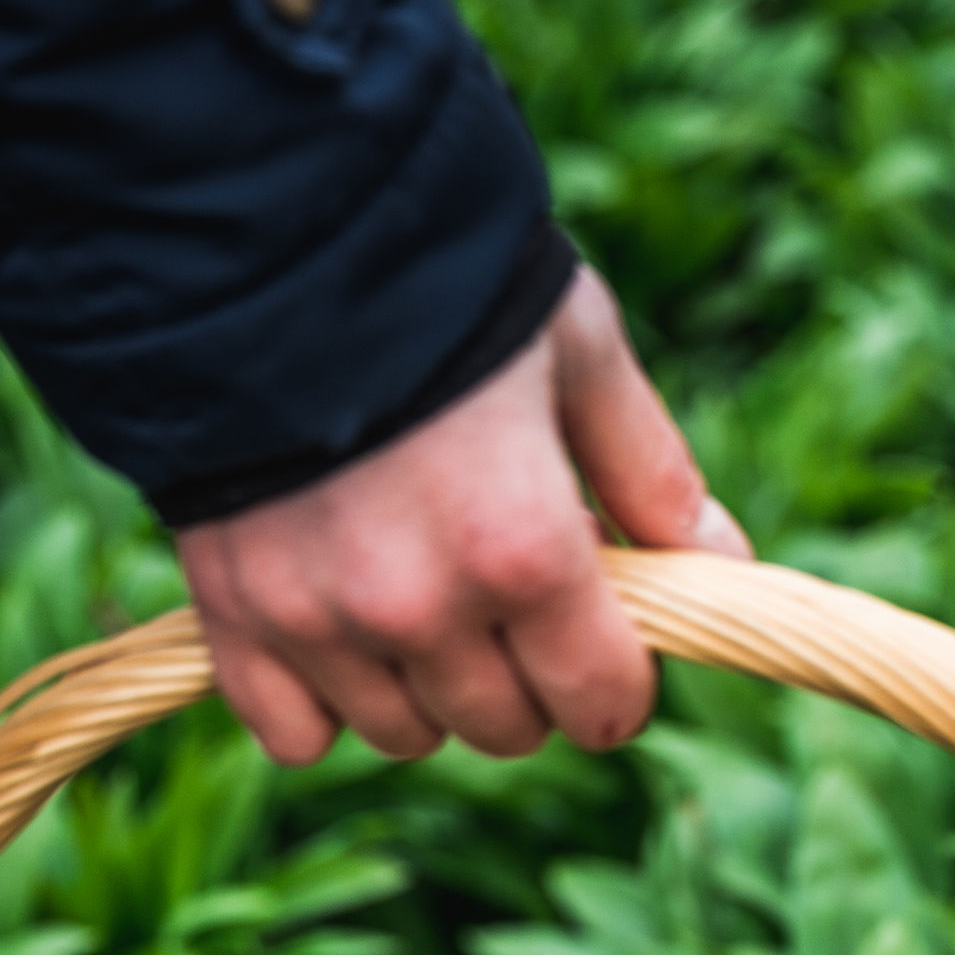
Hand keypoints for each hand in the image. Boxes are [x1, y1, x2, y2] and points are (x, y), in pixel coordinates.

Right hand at [176, 264, 748, 764]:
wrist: (258, 218)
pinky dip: (322, 703)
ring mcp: (318, 621)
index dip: (618, 682)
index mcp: (525, 549)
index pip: (599, 702)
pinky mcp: (233, 615)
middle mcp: (421, 609)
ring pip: (404, 735)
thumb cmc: (442, 268)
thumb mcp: (574, 345)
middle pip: (504, 728)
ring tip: (421, 595)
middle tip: (509, 594)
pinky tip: (339, 634)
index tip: (607, 643)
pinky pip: (293, 734)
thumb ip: (648, 469)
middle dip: (527, 678)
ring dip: (428, 690)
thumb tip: (720, 563)